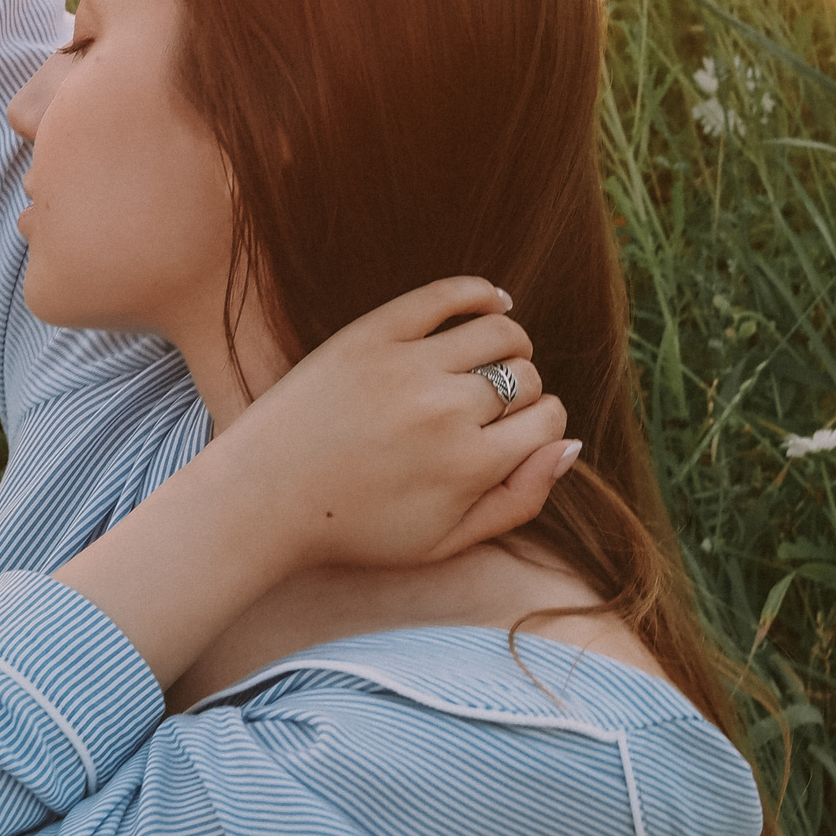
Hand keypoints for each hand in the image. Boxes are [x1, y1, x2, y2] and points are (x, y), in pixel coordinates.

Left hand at [51, 277, 579, 691]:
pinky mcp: (374, 332)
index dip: (542, 426)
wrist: (265, 497)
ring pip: (501, 332)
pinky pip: (449, 294)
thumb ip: (519, 501)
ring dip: (512, 343)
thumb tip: (571, 446)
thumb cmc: (356, 528)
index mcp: (470, 466)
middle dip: (524, 392)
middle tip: (493, 406)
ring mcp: (409, 366)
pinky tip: (493, 303)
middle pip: (527, 378)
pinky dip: (483, 293)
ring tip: (496, 358)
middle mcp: (448, 411)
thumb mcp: (444, 542)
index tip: (518, 432)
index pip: (548, 421)